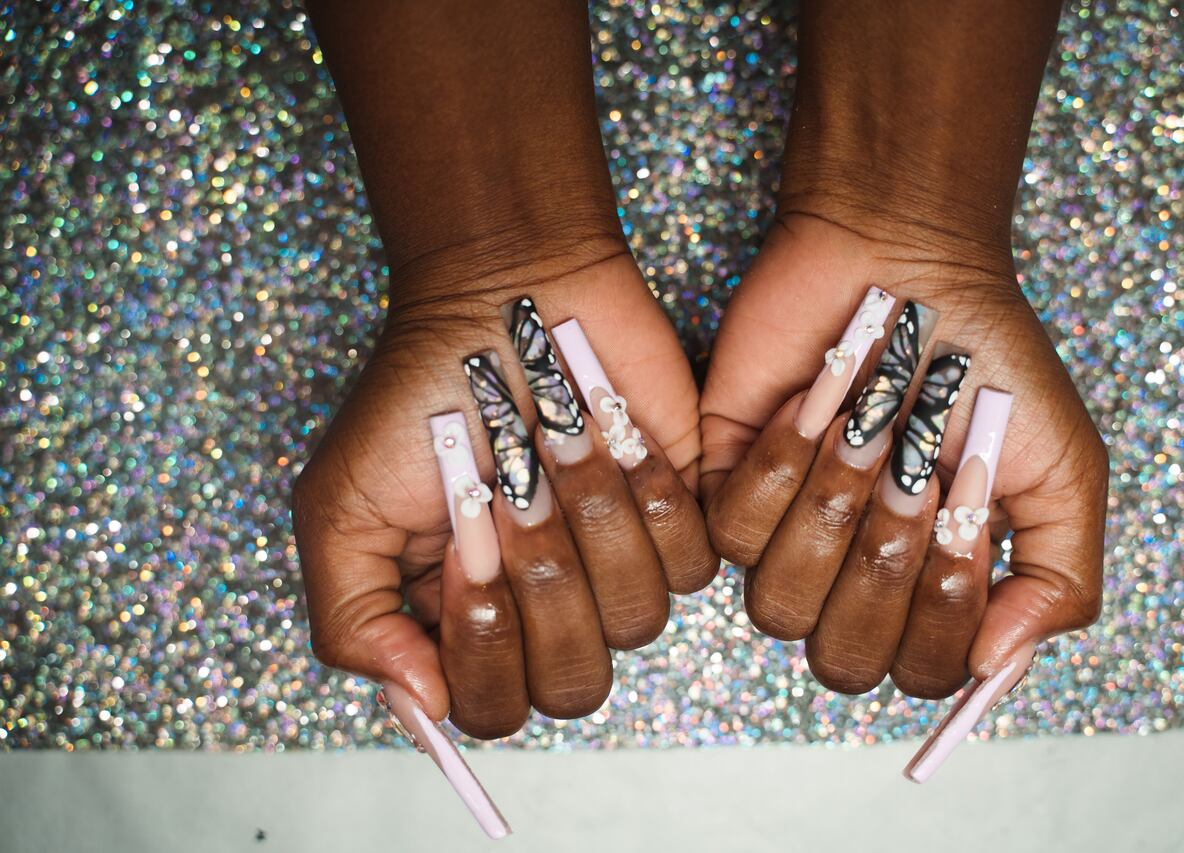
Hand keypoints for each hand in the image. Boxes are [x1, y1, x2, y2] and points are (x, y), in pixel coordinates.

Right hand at [293, 252, 714, 737]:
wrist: (501, 296)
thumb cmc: (417, 397)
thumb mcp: (341, 508)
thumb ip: (354, 622)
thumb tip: (422, 704)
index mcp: (471, 624)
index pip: (493, 710)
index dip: (484, 643)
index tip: (464, 545)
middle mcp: (550, 611)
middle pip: (575, 684)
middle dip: (541, 585)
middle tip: (510, 493)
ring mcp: (617, 566)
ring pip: (637, 621)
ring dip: (588, 523)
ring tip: (556, 445)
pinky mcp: (679, 517)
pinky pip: (691, 561)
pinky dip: (645, 493)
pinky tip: (611, 436)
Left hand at [700, 211, 1106, 695]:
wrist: (909, 261)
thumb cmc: (987, 363)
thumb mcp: (1060, 472)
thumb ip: (1059, 583)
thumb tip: (995, 668)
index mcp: (922, 590)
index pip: (919, 673)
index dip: (945, 608)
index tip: (968, 511)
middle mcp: (846, 578)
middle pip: (842, 658)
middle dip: (888, 562)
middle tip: (915, 468)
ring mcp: (781, 535)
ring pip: (779, 602)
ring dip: (838, 507)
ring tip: (866, 426)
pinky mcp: (721, 484)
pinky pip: (732, 531)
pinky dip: (785, 463)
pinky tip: (814, 405)